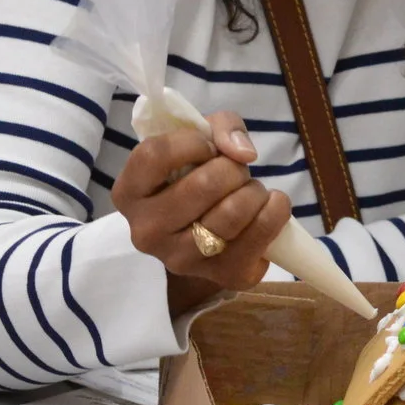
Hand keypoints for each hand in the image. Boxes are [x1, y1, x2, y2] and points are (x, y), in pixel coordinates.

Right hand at [112, 111, 292, 311]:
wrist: (201, 233)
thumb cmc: (192, 177)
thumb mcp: (198, 140)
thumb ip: (218, 127)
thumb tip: (243, 153)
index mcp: (129, 193)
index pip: (156, 155)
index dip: (193, 142)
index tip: (208, 147)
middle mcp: (147, 232)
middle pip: (204, 184)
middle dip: (233, 168)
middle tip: (235, 172)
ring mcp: (181, 260)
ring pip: (233, 212)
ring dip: (254, 190)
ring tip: (250, 190)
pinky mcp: (222, 277)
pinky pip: (260, 237)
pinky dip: (275, 212)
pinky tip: (270, 207)